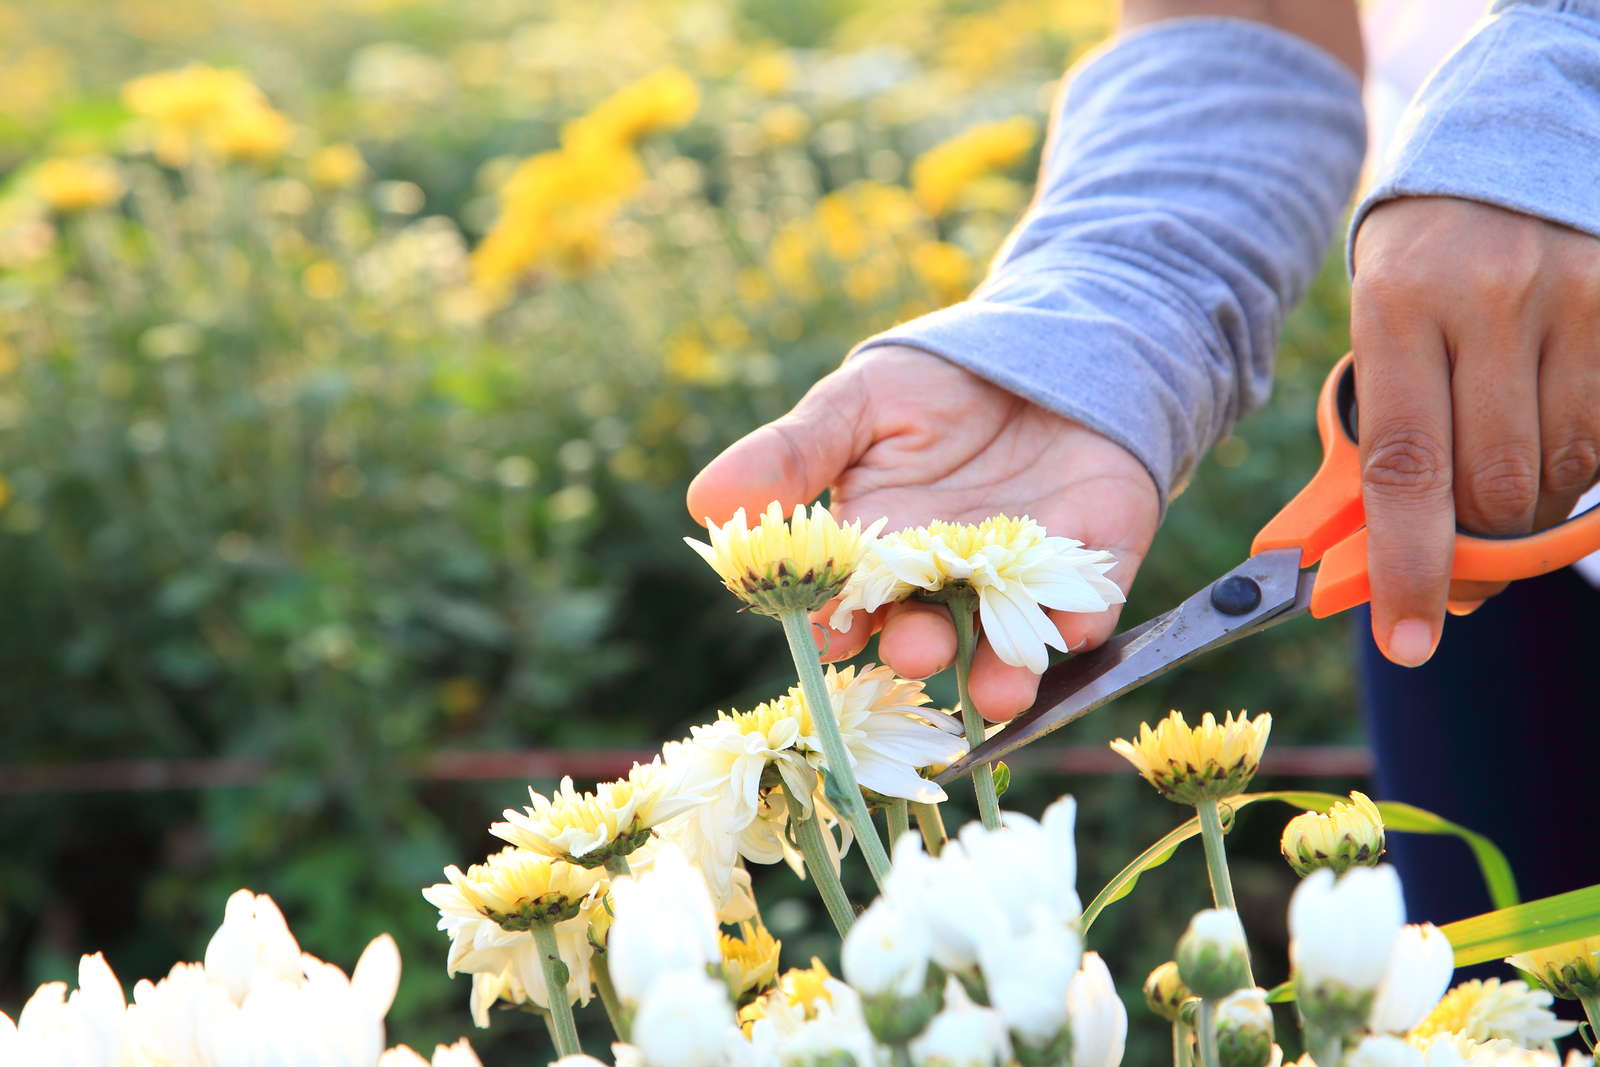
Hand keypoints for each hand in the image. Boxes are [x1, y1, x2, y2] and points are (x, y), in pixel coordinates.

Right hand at [686, 344, 1159, 720]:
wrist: (1042, 345)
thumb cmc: (935, 384)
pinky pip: (1088, 603)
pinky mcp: (1094, 561)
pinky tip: (1075, 628)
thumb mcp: (856, 404)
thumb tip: (705, 499)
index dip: (838, 622)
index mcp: (879, 553)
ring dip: (1002, 672)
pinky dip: (1081, 620)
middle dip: (921, 648)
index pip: (851, 602)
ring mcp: (1022, 578)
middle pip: (929, 630)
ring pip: (1008, 641)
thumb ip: (794, 454)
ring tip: (998, 691)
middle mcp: (947, 582)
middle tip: (916, 651)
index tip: (828, 634)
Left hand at [1351, 196, 1599, 665]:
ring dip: (1530, 510)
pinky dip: (1581, 471)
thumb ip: (1382, 440)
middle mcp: (1489, 300)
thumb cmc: (1424, 270)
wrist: (1509, 154)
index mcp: (1398, 309)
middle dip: (1473, 549)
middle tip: (1458, 566)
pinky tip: (1552, 441)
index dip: (1405, 567)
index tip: (1405, 639)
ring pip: (1561, 472)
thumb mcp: (1378, 334)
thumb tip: (1368, 560)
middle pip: (1493, 487)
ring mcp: (1574, 299)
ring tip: (1502, 481)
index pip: (1403, 469)